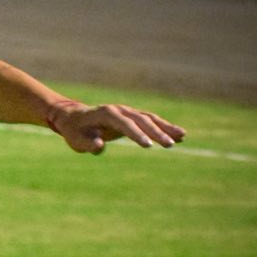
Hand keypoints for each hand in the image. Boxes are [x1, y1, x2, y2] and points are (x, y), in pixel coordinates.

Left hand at [45, 102, 185, 154]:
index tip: (148, 146)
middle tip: (170, 145)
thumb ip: (88, 144)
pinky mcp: (133, 117)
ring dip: (165, 128)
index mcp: (105, 113)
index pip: (124, 123)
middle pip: (141, 120)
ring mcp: (127, 112)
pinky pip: (151, 121)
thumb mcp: (76, 140)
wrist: (74, 118)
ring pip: (150, 119)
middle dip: (156, 132)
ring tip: (182, 137)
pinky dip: (164, 127)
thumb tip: (100, 147)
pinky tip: (179, 135)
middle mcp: (119, 110)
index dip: (136, 134)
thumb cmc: (74, 131)